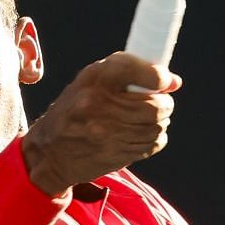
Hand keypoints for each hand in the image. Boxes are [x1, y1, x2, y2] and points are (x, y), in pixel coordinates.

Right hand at [23, 53, 180, 194]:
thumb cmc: (75, 109)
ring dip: (160, 124)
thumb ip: (129, 73)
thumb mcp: (91, 81)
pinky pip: (151, 145)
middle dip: (165, 105)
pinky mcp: (114, 154)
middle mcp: (99, 103)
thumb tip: (174, 82)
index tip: (164, 82)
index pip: (137, 71)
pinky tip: (142, 136)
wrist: (49, 151)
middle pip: (154, 106)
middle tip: (161, 104)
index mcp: (94, 78)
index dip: (159, 77)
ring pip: (156, 127)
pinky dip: (154, 140)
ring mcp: (106, 132)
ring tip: (149, 121)